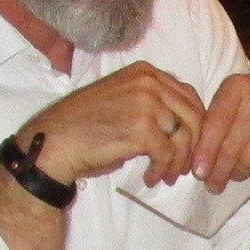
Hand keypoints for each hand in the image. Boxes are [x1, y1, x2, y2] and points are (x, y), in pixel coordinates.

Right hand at [16, 62, 210, 191]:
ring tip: (167, 176)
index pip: (188, 95)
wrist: (54, 141)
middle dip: (193, 146)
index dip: (195, 124)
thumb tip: (181, 125)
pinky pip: (167, 154)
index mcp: (145, 72)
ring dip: (178, 162)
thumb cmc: (84, 126)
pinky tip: (150, 178)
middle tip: (183, 167)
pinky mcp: (142, 129)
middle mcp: (149, 82)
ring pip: (183, 137)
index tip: (188, 145)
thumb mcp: (122, 100)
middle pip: (193, 116)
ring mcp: (146, 103)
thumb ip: (151, 103)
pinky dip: (162, 170)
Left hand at [192, 74, 249, 188]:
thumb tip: (198, 166)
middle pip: (231, 146)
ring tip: (236, 174)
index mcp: (237, 86)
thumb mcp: (232, 105)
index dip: (205, 151)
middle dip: (219, 171)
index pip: (216, 124)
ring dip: (239, 172)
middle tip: (213, 186)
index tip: (198, 173)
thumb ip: (212, 126)